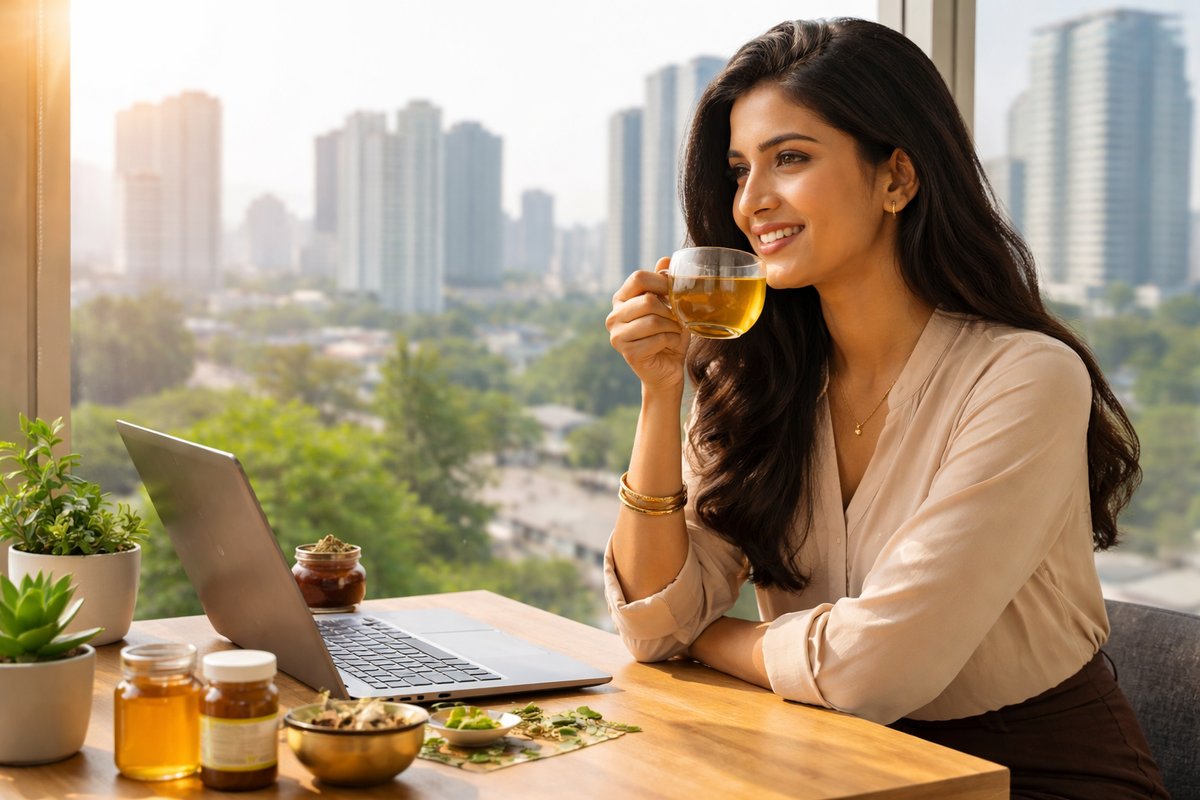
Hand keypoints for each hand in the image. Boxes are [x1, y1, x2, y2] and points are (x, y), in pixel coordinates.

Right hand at [606, 257, 688, 393]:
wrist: (667, 370)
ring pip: (653, 320)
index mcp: (621, 299)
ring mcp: (617, 335)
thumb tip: (666, 258)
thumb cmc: (669, 335)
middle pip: (648, 300)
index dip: (662, 282)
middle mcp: (614, 316)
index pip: (638, 277)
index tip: (675, 293)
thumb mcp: (669, 306)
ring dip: (673, 327)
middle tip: (677, 320)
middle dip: (670, 310)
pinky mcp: (627, 353)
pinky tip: (670, 346)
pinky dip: (671, 341)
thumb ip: (664, 284)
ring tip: (674, 333)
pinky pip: (657, 338)